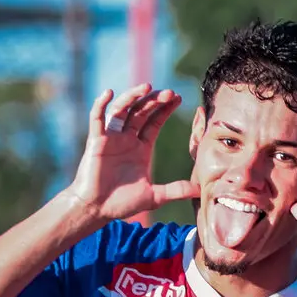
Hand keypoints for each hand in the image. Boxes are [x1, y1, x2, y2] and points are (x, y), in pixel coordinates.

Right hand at [63, 84, 198, 221]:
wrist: (97, 209)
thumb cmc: (122, 203)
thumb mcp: (154, 196)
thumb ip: (176, 190)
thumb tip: (200, 190)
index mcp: (141, 147)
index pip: (155, 122)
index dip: (165, 109)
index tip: (178, 98)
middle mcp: (126, 139)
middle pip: (141, 111)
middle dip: (155, 100)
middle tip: (169, 92)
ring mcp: (111, 138)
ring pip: (122, 110)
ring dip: (133, 96)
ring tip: (147, 87)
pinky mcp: (96, 141)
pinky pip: (97, 118)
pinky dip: (101, 104)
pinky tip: (108, 93)